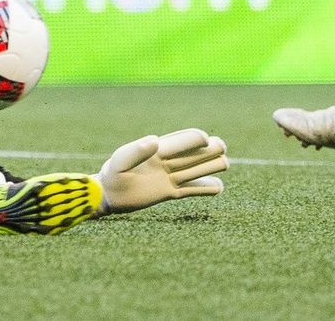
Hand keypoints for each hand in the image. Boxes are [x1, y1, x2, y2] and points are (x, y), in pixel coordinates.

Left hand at [95, 129, 226, 213]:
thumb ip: (136, 151)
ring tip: (225, 163)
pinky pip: (190, 190)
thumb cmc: (112, 174)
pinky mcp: (168, 193)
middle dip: (207, 149)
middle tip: (222, 147)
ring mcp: (168, 177)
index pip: (180, 141)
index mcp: (156, 150)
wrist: (108, 195)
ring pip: (194, 170)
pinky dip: (205, 189)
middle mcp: (166, 162)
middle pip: (192, 154)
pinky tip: (219, 187)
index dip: (193, 138)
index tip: (205, 139)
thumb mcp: (119, 161)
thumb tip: (155, 141)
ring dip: (209, 166)